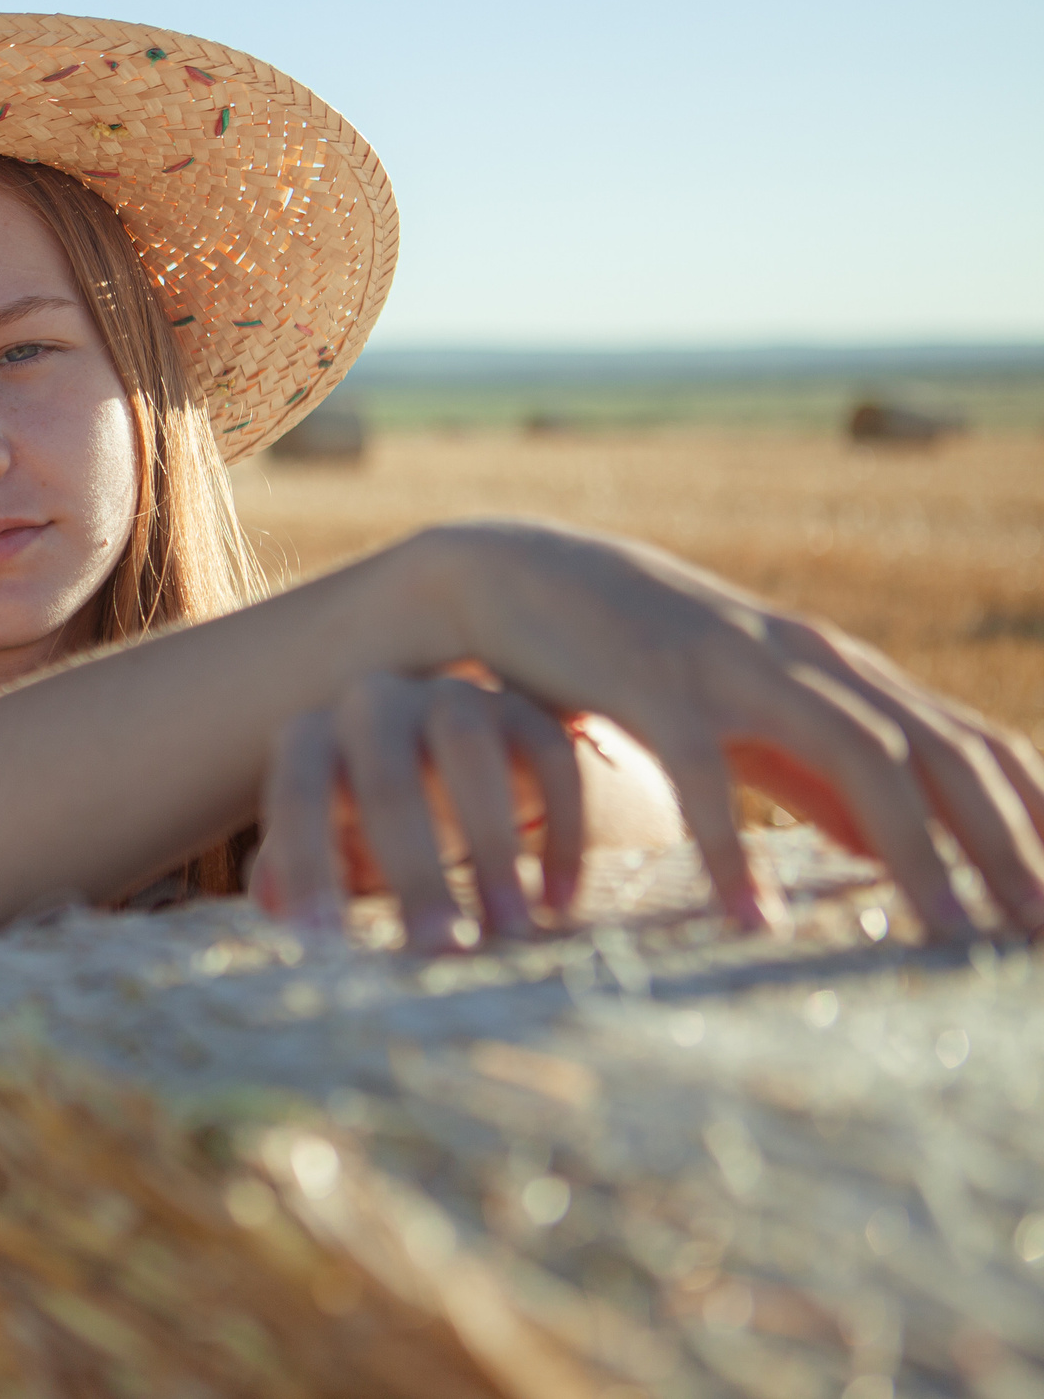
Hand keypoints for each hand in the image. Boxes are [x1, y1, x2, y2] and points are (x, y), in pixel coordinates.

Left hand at [251, 671, 589, 949]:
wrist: (450, 761)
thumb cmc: (369, 822)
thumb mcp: (326, 842)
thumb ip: (292, 869)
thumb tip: (271, 908)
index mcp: (310, 739)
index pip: (298, 797)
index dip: (307, 868)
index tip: (325, 945)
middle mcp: (374, 702)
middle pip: (389, 782)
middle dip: (415, 873)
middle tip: (440, 950)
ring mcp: (453, 695)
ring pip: (469, 753)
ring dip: (492, 847)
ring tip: (510, 932)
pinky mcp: (525, 707)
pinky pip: (551, 755)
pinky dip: (560, 830)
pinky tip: (561, 903)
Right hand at [407, 520, 1043, 940]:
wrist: (516, 574)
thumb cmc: (637, 654)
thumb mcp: (742, 711)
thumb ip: (814, 774)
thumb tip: (893, 849)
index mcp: (834, 669)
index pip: (966, 743)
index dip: (1031, 817)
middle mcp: (804, 659)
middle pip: (935, 752)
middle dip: (1001, 845)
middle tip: (1038, 934)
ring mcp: (732, 667)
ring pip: (857, 753)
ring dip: (915, 850)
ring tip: (946, 934)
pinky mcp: (651, 684)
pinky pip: (704, 773)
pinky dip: (732, 848)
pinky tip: (751, 919)